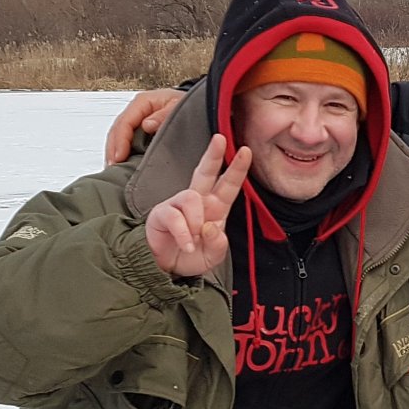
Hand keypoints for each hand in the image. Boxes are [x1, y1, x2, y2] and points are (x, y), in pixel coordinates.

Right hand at [105, 88, 186, 164]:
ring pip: (118, 137)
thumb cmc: (186, 105)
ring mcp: (137, 121)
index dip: (120, 140)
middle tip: (113, 166)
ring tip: (115, 168)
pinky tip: (123, 164)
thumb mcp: (179, 106)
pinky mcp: (140, 131)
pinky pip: (127, 142)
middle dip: (113, 149)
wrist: (195, 107)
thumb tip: (147, 125)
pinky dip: (123, 153)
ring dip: (115, 152)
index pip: (125, 122)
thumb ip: (164, 115)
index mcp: (143, 102)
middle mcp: (136, 111)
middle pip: (117, 130)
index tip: (120, 156)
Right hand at [143, 134, 251, 277]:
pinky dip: (184, 233)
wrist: (168, 269)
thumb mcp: (214, 255)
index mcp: (216, 208)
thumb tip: (211, 226)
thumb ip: (218, 243)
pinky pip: (175, 216)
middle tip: (220, 138)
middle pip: (205, 172)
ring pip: (191, 197)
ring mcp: (178, 205)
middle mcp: (198, 202)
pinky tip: (187, 244)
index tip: (246, 151)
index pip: (228, 184)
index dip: (237, 168)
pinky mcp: (162, 213)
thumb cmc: (192, 257)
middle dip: (213, 155)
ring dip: (196, 220)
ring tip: (195, 240)